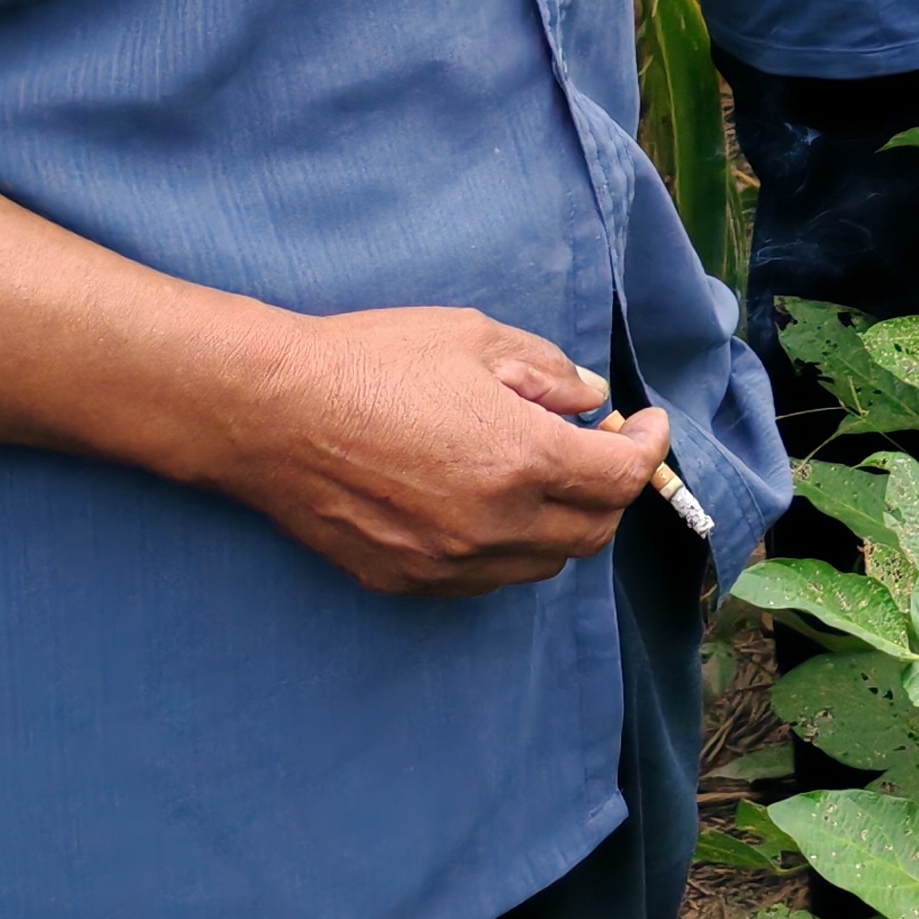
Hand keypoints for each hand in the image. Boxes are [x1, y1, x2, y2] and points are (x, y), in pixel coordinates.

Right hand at [219, 307, 667, 596]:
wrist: (270, 412)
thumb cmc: (371, 362)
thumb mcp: (475, 339)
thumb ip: (547, 371)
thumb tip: (589, 398)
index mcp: (521, 458)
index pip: (621, 477)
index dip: (648, 448)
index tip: (647, 423)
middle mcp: (492, 524)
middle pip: (592, 531)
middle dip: (613, 490)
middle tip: (606, 448)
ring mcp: (445, 561)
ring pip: (541, 563)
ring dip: (564, 523)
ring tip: (551, 475)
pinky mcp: (405, 579)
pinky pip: (485, 579)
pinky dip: (510, 548)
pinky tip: (496, 506)